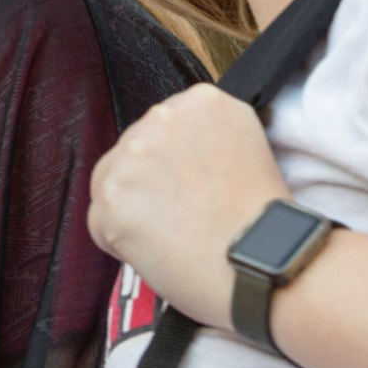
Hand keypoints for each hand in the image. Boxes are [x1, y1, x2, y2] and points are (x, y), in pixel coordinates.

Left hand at [87, 85, 289, 329]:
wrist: (267, 266)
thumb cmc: (262, 223)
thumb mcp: (245, 148)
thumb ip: (200, 138)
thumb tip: (169, 154)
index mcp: (202, 101)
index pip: (160, 130)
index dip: (171, 167)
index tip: (191, 188)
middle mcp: (164, 116)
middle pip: (129, 153)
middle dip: (147, 186)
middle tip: (184, 217)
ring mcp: (134, 155)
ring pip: (110, 186)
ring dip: (132, 214)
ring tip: (176, 235)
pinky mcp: (113, 196)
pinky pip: (100, 224)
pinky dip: (120, 244)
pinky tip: (160, 251)